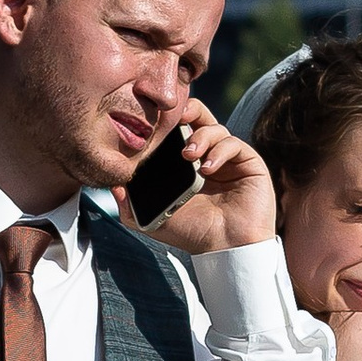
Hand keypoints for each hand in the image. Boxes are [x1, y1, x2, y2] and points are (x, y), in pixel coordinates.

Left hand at [133, 103, 276, 254]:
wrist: (225, 248)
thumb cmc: (192, 234)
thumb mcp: (153, 219)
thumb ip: (131, 204)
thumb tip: (113, 184)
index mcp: (185, 163)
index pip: (176, 130)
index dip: (166, 122)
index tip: (153, 124)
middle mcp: (208, 155)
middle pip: (197, 117)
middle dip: (185, 112)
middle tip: (174, 119)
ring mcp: (228, 158)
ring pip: (215, 127)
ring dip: (200, 136)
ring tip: (188, 155)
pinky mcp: (248, 162)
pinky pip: (233, 142)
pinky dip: (219, 150)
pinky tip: (208, 169)